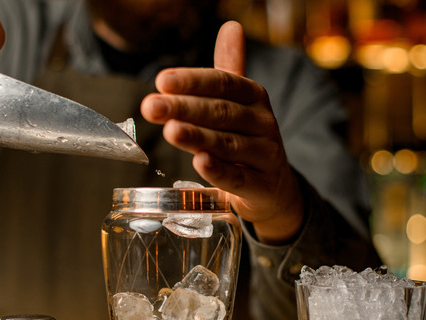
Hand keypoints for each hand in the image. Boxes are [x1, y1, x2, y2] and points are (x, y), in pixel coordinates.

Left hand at [140, 21, 303, 244]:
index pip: (223, 83)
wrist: (273, 188)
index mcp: (254, 97)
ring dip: (197, 136)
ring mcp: (265, 155)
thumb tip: (230, 26)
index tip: (161, 80)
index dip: (193, 81)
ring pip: (228, 144)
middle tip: (151, 106)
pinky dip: (218, 170)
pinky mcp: (262, 185)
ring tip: (171, 131)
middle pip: (221, 112)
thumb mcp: (239, 104)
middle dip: (184, 108)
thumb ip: (229, 70)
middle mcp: (263, 122)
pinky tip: (199, 162)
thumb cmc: (247, 140)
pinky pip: (238, 177)